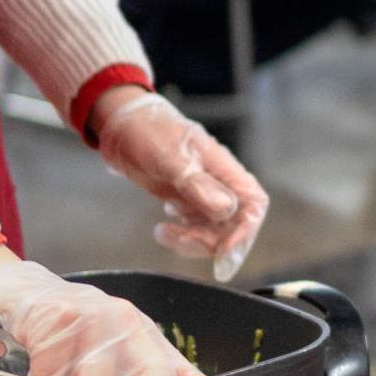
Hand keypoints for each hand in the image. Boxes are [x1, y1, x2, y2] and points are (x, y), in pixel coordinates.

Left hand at [93, 91, 267, 283]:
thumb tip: (226, 210)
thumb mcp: (169, 157)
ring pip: (214, 229)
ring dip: (192, 240)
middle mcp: (218, 183)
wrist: (123, 123)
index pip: (253, 204)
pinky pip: (195, 225)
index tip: (224, 252)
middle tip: (178, 239)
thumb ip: (197, 184)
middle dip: (211, 241)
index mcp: (222, 167)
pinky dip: (182, 234)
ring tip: (161, 233)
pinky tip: (163, 226)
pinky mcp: (185, 199)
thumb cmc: (148, 131)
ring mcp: (201, 192)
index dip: (245, 231)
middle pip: (234, 223)